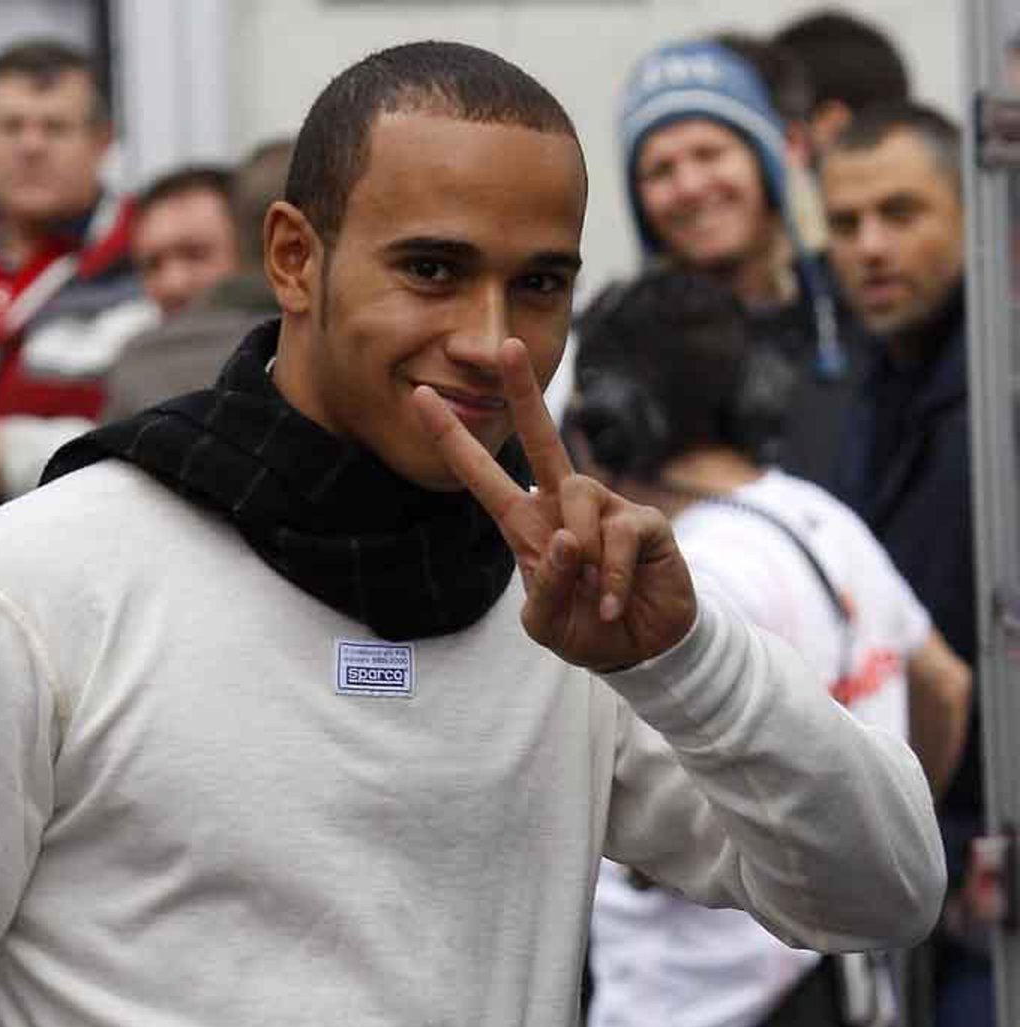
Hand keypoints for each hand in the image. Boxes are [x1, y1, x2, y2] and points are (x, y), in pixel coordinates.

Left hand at [411, 339, 695, 671]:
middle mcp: (562, 505)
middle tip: (508, 345)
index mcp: (526, 524)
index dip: (452, 439)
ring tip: (592, 593)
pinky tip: (612, 601)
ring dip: (581, 553)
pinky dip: (611, 575)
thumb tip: (566, 538)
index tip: (420, 397)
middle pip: (540, 439)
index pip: (483, 475)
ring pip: (578, 494)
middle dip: (523, 393)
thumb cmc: (585, 630)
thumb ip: (543, 587)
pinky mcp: (642, 521)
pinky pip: (617, 533)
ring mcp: (604, 508)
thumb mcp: (545, 624)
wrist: (641, 647)